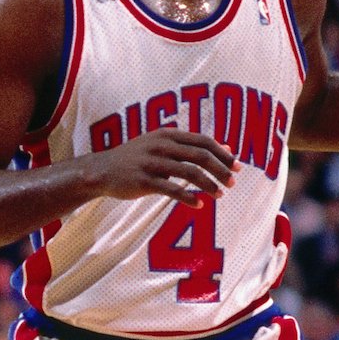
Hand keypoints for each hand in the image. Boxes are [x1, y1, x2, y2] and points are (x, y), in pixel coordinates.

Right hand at [80, 129, 236, 206]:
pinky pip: (172, 189)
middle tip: (232, 183)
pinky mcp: (143, 180)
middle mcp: (161, 145)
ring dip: (209, 185)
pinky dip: (189, 198)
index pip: (203, 141)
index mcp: (168, 134)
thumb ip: (191, 147)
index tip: (237, 167)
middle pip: (200, 156)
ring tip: (219, 195)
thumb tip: (227, 148)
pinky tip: (199, 205)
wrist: (101, 170)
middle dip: (220, 170)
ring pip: (190, 172)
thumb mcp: (162, 146)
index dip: (223, 154)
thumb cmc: (136, 159)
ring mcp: (151, 162)